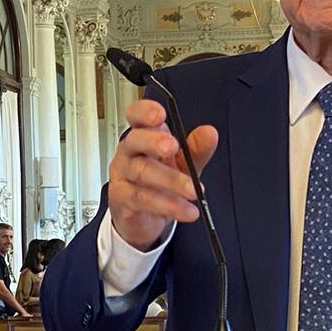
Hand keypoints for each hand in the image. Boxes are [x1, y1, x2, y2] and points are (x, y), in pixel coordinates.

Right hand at [107, 97, 218, 251]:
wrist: (144, 219)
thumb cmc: (160, 183)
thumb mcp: (183, 164)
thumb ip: (196, 149)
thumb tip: (210, 133)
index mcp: (144, 136)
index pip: (137, 116)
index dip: (145, 112)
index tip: (160, 114)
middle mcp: (129, 152)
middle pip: (136, 140)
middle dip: (154, 141)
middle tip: (172, 147)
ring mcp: (123, 174)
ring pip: (141, 171)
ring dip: (170, 180)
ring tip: (193, 191)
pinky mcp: (121, 198)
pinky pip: (142, 198)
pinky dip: (167, 205)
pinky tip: (185, 209)